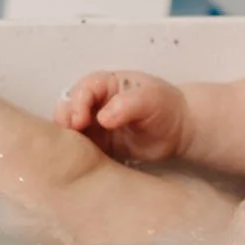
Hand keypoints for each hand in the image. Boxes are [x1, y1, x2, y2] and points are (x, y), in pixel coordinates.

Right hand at [54, 70, 188, 163]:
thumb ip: (127, 104)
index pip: (83, 89)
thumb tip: (103, 118)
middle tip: (71, 134)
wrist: (179, 131)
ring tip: (73, 149)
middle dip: (66, 119)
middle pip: (69, 107)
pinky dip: (77, 153)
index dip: (77, 103)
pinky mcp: (98, 144)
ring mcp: (94, 124)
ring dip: (68, 137)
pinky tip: (80, 160)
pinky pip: (81, 148)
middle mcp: (95, 102)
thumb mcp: (151, 99)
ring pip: (70, 129)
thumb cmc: (166, 107)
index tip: (80, 120)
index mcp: (106, 84)